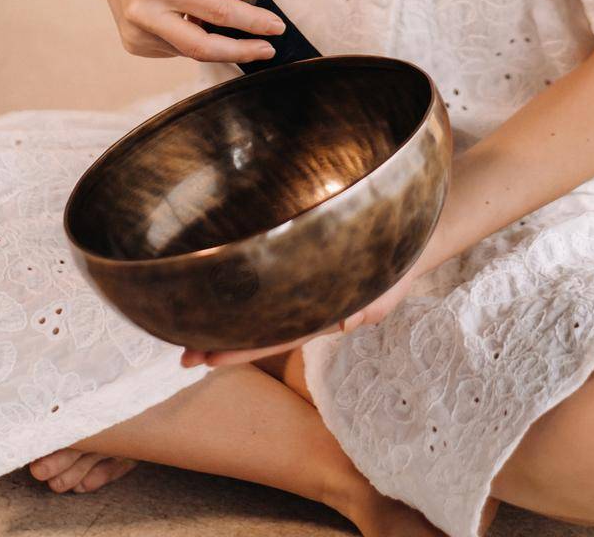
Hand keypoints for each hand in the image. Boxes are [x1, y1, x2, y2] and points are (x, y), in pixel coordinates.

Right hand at [100, 0, 284, 65]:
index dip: (252, 23)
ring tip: (220, 17)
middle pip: (203, 48)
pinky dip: (192, 36)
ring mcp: (135, 33)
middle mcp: (144, 12)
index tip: (277, 27)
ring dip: (216, 39)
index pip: (217, 11)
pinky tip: (187, 16)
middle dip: (241, 51)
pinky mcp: (133, 45)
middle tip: (268, 50)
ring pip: (191, 50)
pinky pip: (177, 49)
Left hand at [179, 253, 431, 369]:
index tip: (206, 362)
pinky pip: (272, 287)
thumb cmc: (397, 257)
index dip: (242, 349)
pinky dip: (248, 295)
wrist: (409, 232)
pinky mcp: (304, 266)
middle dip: (224, 345)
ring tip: (189, 333)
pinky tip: (223, 294)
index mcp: (326, 312)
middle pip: (261, 329)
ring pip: (263, 312)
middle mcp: (310, 305)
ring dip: (229, 323)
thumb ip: (371, 302)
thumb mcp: (389, 282)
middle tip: (184, 357)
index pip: (276, 335)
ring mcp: (307, 290)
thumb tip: (348, 323)